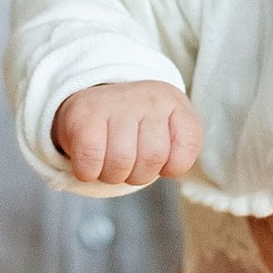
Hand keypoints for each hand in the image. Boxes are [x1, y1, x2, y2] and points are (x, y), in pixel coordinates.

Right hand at [52, 81, 200, 185]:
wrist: (91, 103)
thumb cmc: (134, 127)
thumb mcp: (165, 133)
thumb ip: (179, 153)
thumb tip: (170, 170)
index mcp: (172, 102)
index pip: (188, 144)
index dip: (172, 166)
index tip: (158, 158)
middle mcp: (148, 97)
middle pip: (152, 159)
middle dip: (137, 175)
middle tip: (128, 162)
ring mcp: (116, 102)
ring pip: (121, 163)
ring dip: (111, 175)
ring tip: (107, 160)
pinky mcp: (84, 114)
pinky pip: (90, 161)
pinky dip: (87, 172)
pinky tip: (89, 160)